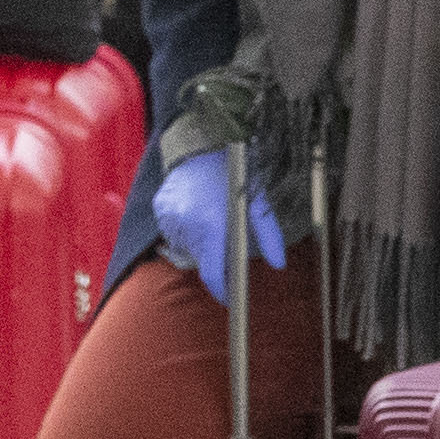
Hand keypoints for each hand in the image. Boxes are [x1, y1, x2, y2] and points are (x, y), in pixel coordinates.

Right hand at [154, 145, 288, 307]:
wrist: (204, 140)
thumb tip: (279, 265)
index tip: (230, 298)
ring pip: (186, 247)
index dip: (221, 290)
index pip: (212, 273)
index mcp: (212, 225)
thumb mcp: (260, 202)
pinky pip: (172, 232)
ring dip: (200, 244)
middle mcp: (187, 223)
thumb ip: (270, 235)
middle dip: (215, 259)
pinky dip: (185, 230)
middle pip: (201, 261)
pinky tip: (197, 212)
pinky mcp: (160, 207)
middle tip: (227, 244)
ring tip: (212, 222)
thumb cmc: (236, 170)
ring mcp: (170, 216)